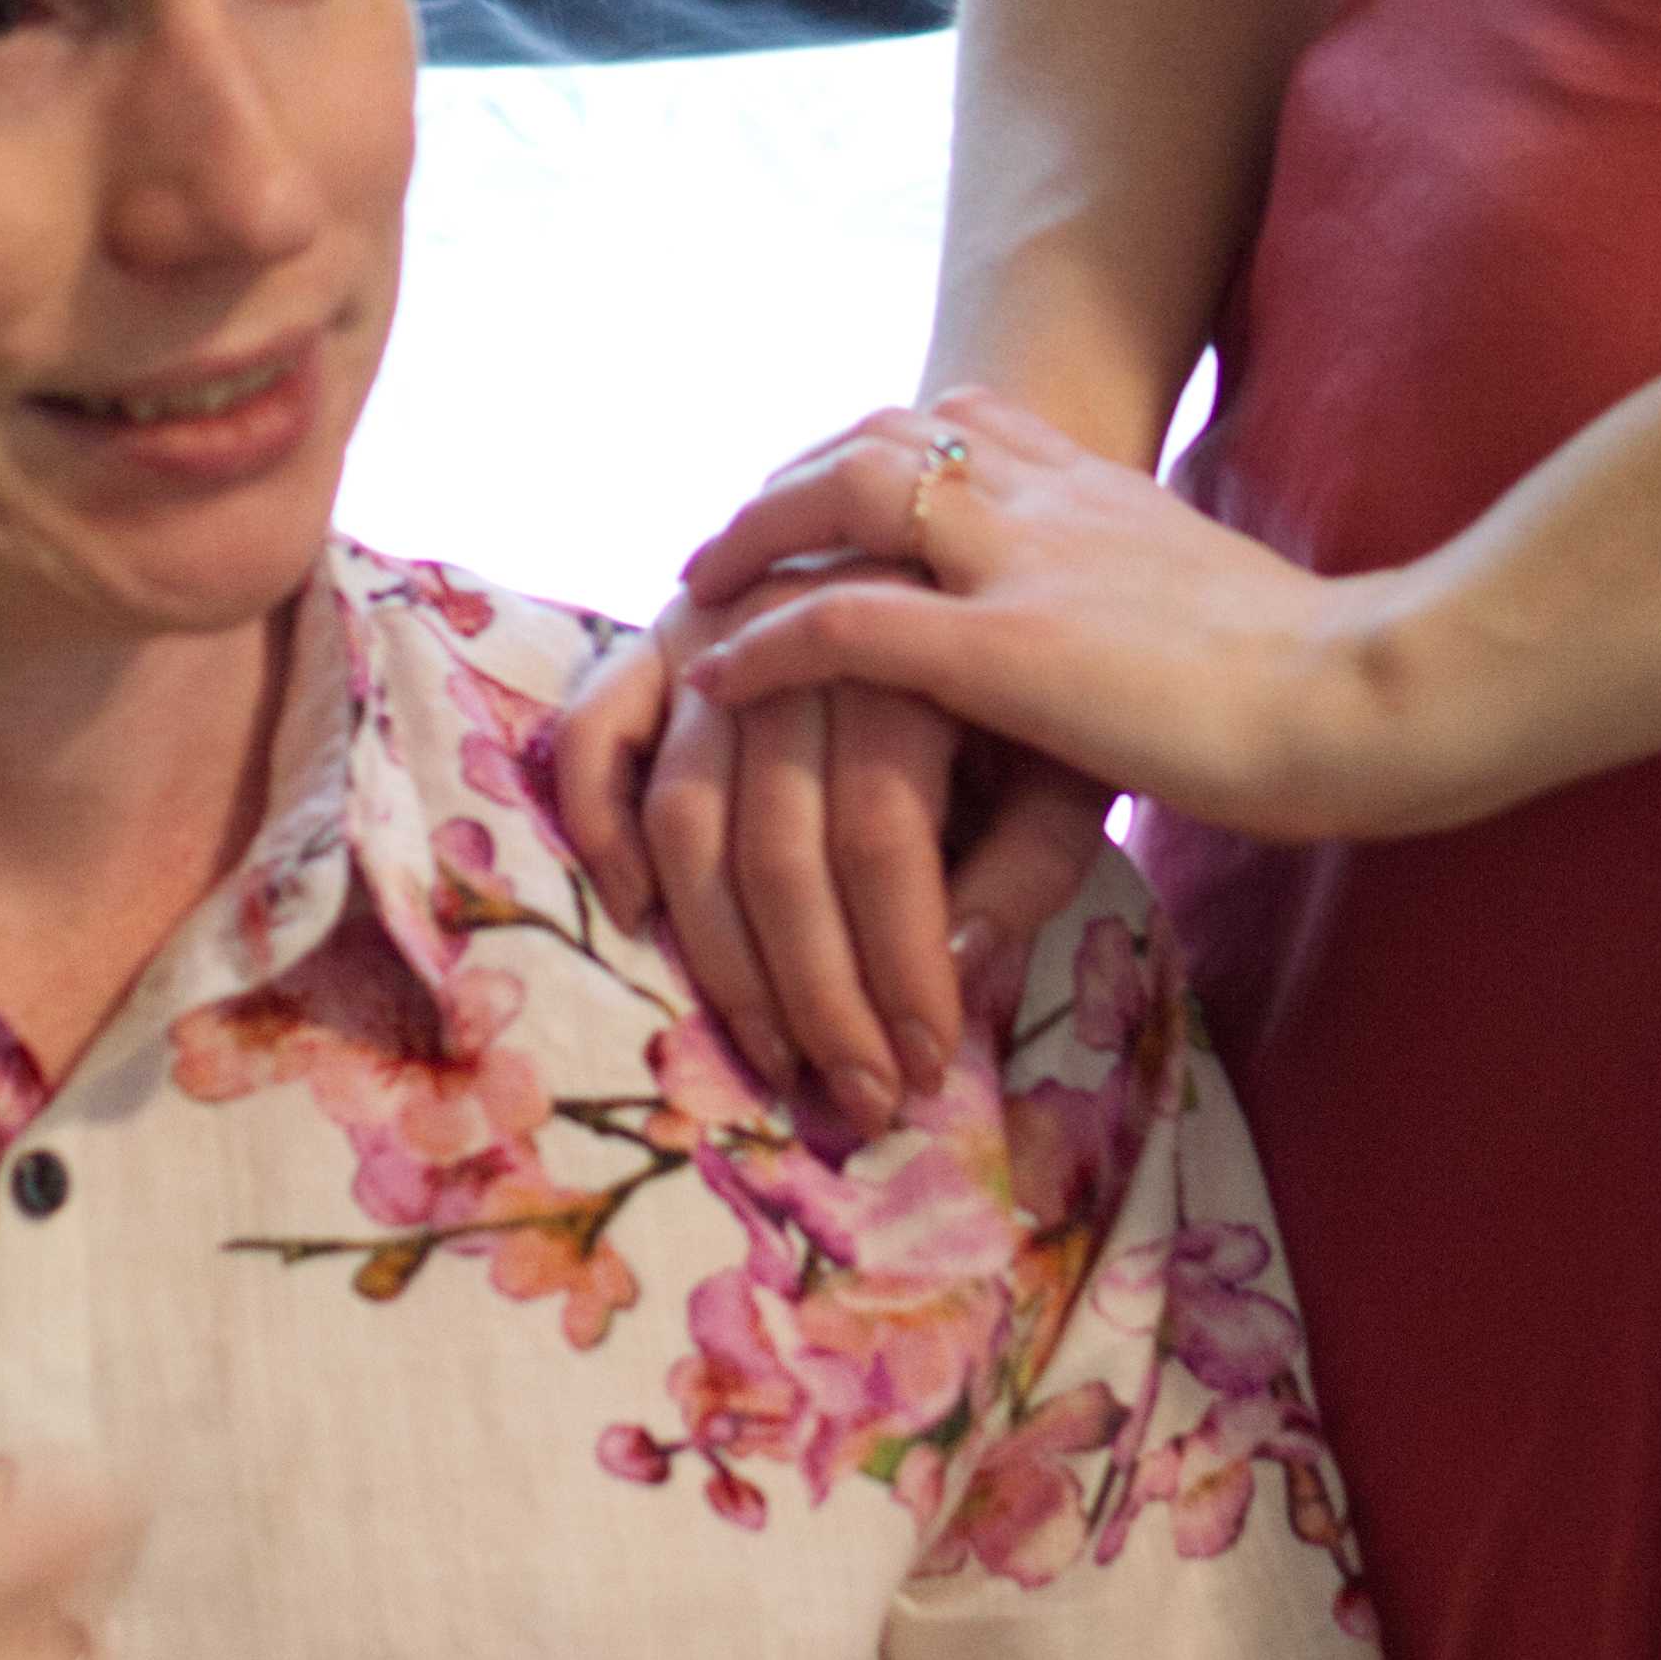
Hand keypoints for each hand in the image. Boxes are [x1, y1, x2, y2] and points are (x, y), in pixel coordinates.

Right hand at [561, 608, 1107, 1127]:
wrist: (980, 563)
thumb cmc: (1031, 683)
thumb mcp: (1070, 759)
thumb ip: (1026, 860)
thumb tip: (947, 974)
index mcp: (909, 641)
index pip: (882, 830)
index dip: (898, 963)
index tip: (926, 1067)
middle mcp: (794, 626)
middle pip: (778, 840)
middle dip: (818, 991)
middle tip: (860, 1096)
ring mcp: (709, 628)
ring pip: (685, 813)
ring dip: (720, 955)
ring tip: (775, 1055)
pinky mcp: (648, 638)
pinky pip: (589, 734)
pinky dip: (597, 826)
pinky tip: (639, 920)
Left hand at [667, 388, 1411, 844]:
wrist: (1380, 694)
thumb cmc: (1332, 681)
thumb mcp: (1223, 616)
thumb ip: (1156, 618)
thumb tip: (1133, 669)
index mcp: (1110, 490)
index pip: (968, 420)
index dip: (881, 445)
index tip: (829, 486)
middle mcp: (1059, 499)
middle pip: (888, 433)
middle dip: (793, 475)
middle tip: (730, 537)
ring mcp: (1029, 566)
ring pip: (852, 494)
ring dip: (760, 532)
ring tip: (699, 588)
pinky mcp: (1012, 650)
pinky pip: (853, 626)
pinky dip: (773, 643)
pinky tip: (724, 678)